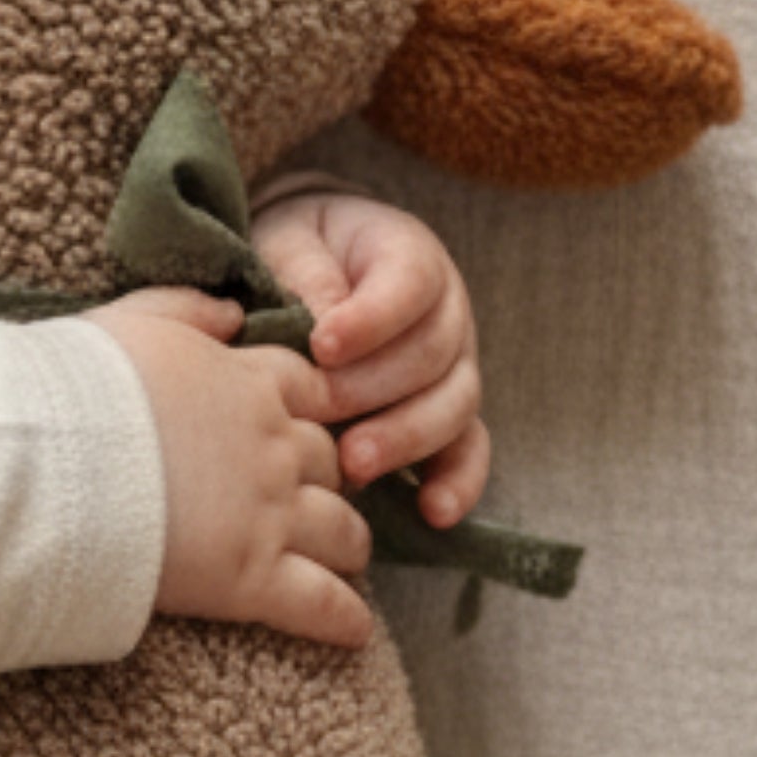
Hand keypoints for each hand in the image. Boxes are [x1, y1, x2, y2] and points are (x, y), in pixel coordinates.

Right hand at [79, 288, 373, 647]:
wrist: (44, 461)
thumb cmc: (72, 390)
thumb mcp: (131, 322)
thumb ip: (188, 308)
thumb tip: (232, 311)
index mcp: (247, 382)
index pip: (310, 392)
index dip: (309, 411)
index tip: (299, 427)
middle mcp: (273, 445)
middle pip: (329, 462)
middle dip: (326, 480)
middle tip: (309, 501)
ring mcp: (269, 513)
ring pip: (342, 531)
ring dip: (347, 545)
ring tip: (343, 563)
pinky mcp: (251, 578)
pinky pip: (322, 604)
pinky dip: (344, 619)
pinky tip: (355, 633)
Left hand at [251, 188, 489, 528]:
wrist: (300, 272)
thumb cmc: (291, 256)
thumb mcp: (288, 244)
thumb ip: (304, 273)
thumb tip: (323, 325)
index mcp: (407, 255)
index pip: (409, 283)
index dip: (372, 317)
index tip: (322, 345)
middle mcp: (446, 312)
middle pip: (432, 354)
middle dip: (374, 389)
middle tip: (324, 411)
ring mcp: (454, 368)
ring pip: (453, 406)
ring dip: (405, 439)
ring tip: (354, 465)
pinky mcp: (448, 417)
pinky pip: (468, 450)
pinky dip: (458, 482)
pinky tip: (433, 512)